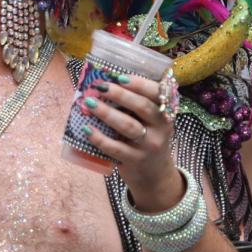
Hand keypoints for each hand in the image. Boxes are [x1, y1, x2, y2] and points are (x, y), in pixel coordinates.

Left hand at [83, 75, 181, 208]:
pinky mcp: (134, 161)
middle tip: (100, 86)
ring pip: (128, 126)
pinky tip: (86, 128)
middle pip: (142, 107)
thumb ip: (138, 106)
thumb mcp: (152, 122)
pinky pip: (114, 147)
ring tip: (89, 102)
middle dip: (120, 95)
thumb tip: (106, 84)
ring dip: (106, 113)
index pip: (157, 94)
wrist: (154, 175)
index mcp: (164, 113)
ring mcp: (148, 146)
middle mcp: (160, 128)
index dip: (139, 83)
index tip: (120, 77)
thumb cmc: (147, 139)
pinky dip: (99, 137)